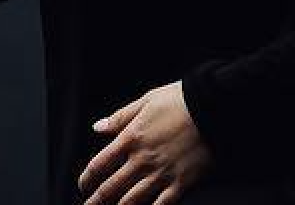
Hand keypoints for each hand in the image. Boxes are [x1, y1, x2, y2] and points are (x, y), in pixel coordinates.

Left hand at [78, 80, 213, 204]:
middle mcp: (142, 160)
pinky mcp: (180, 183)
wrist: (211, 107)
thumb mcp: (146, 101)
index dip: (87, 178)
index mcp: (132, 137)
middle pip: (111, 188)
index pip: (100, 164)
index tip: (83, 185)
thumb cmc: (179, 100)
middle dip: (96, 202)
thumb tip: (98, 127)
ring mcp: (161, 174)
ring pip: (132, 201)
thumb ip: (120, 117)